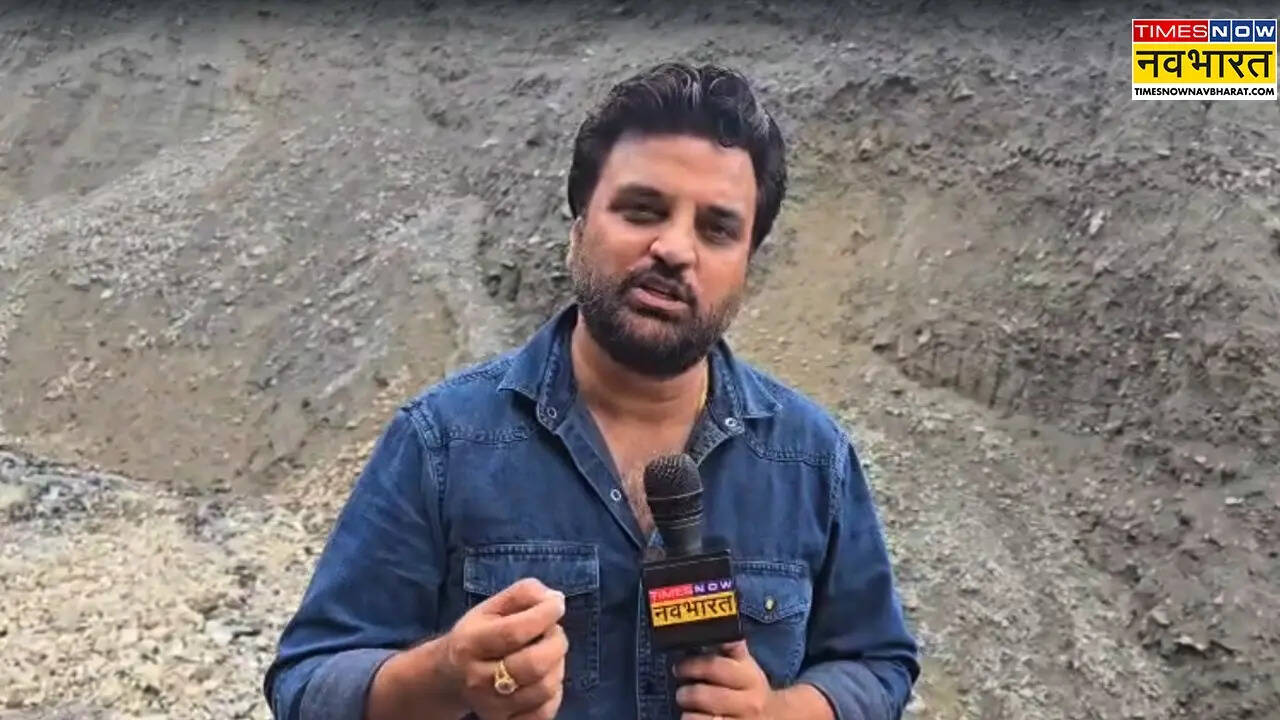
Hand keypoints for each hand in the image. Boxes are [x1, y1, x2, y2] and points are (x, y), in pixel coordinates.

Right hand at [440, 578, 568, 719]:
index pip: (514, 632)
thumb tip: (554, 599)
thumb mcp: (492, 606)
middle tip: (554, 632)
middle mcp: (477, 679)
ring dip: (557, 665)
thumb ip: (524, 593)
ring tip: (548, 654)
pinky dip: (554, 694)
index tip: (556, 605)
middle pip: (533, 665)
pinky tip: (545, 678)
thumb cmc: (478, 634)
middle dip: (556, 642)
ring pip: (544, 688)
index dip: (544, 615)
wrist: (450, 677)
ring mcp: (491, 707)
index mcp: (470, 644)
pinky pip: (544, 713)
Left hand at [673, 640, 773, 719]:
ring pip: (696, 719)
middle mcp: (748, 702)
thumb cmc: (750, 687)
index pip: (715, 667)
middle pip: (702, 695)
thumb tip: (712, 623)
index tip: (679, 667)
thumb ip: (730, 645)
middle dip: (685, 692)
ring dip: (687, 713)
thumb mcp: (745, 665)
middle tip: (682, 692)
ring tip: (689, 709)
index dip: (692, 665)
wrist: (775, 718)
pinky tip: (697, 718)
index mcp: (749, 677)